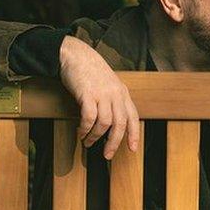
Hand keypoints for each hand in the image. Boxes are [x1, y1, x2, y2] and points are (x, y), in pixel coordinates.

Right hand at [59, 35, 139, 159]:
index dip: (134, 134)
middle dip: (114, 142)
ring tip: (88, 142)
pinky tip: (81, 132)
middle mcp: (115, 94)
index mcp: (123, 93)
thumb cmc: (90, 71)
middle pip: (120, 124)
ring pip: (105, 123)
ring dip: (96, 136)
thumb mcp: (108, 84)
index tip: (132, 148)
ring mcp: (102, 94)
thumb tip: (111, 123)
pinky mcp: (87, 94)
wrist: (75, 54)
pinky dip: (85, 128)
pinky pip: (89, 117)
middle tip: (107, 154)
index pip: (133, 117)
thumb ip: (113, 100)